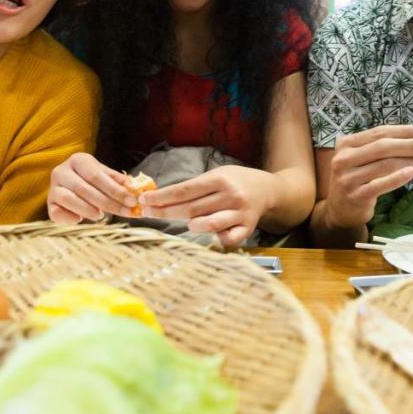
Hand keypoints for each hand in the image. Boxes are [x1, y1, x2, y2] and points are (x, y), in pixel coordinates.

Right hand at [47, 153, 137, 222]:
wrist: (69, 184)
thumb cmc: (92, 180)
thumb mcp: (105, 176)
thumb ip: (118, 181)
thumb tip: (136, 188)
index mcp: (78, 160)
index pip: (97, 176)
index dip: (115, 190)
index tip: (132, 201)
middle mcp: (62, 171)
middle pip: (85, 188)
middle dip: (108, 203)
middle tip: (125, 212)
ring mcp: (53, 187)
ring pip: (68, 199)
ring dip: (87, 209)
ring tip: (100, 216)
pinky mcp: (49, 203)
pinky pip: (55, 212)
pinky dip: (69, 218)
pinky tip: (80, 219)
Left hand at [138, 165, 269, 247]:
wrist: (268, 189)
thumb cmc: (236, 181)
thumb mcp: (217, 175)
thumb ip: (195, 187)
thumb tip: (162, 198)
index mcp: (219, 179)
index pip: (184, 190)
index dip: (162, 197)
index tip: (144, 201)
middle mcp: (230, 195)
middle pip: (191, 208)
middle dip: (165, 212)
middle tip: (148, 214)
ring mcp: (240, 213)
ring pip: (208, 224)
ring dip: (192, 225)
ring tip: (189, 223)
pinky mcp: (248, 228)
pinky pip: (229, 239)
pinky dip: (217, 239)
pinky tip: (212, 234)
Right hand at [324, 125, 412, 228]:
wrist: (340, 209)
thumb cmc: (358, 179)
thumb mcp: (363, 159)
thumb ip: (383, 148)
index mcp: (347, 144)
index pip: (379, 132)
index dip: (404, 131)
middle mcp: (344, 159)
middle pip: (383, 147)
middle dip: (411, 145)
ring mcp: (348, 178)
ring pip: (385, 165)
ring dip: (411, 162)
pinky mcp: (356, 195)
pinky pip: (381, 185)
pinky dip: (398, 178)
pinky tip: (412, 173)